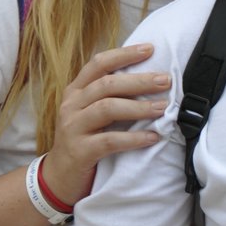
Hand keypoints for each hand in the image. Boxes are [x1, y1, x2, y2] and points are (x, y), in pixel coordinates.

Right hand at [41, 43, 167, 205]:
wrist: (59, 177)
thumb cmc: (85, 139)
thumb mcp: (92, 112)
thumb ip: (112, 95)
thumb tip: (152, 78)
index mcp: (76, 91)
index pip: (99, 64)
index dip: (124, 54)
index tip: (150, 49)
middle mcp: (72, 105)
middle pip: (106, 84)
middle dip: (139, 80)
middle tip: (166, 80)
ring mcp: (73, 128)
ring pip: (107, 108)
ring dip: (138, 107)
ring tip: (162, 107)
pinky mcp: (79, 151)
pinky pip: (109, 141)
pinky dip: (134, 138)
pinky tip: (153, 136)